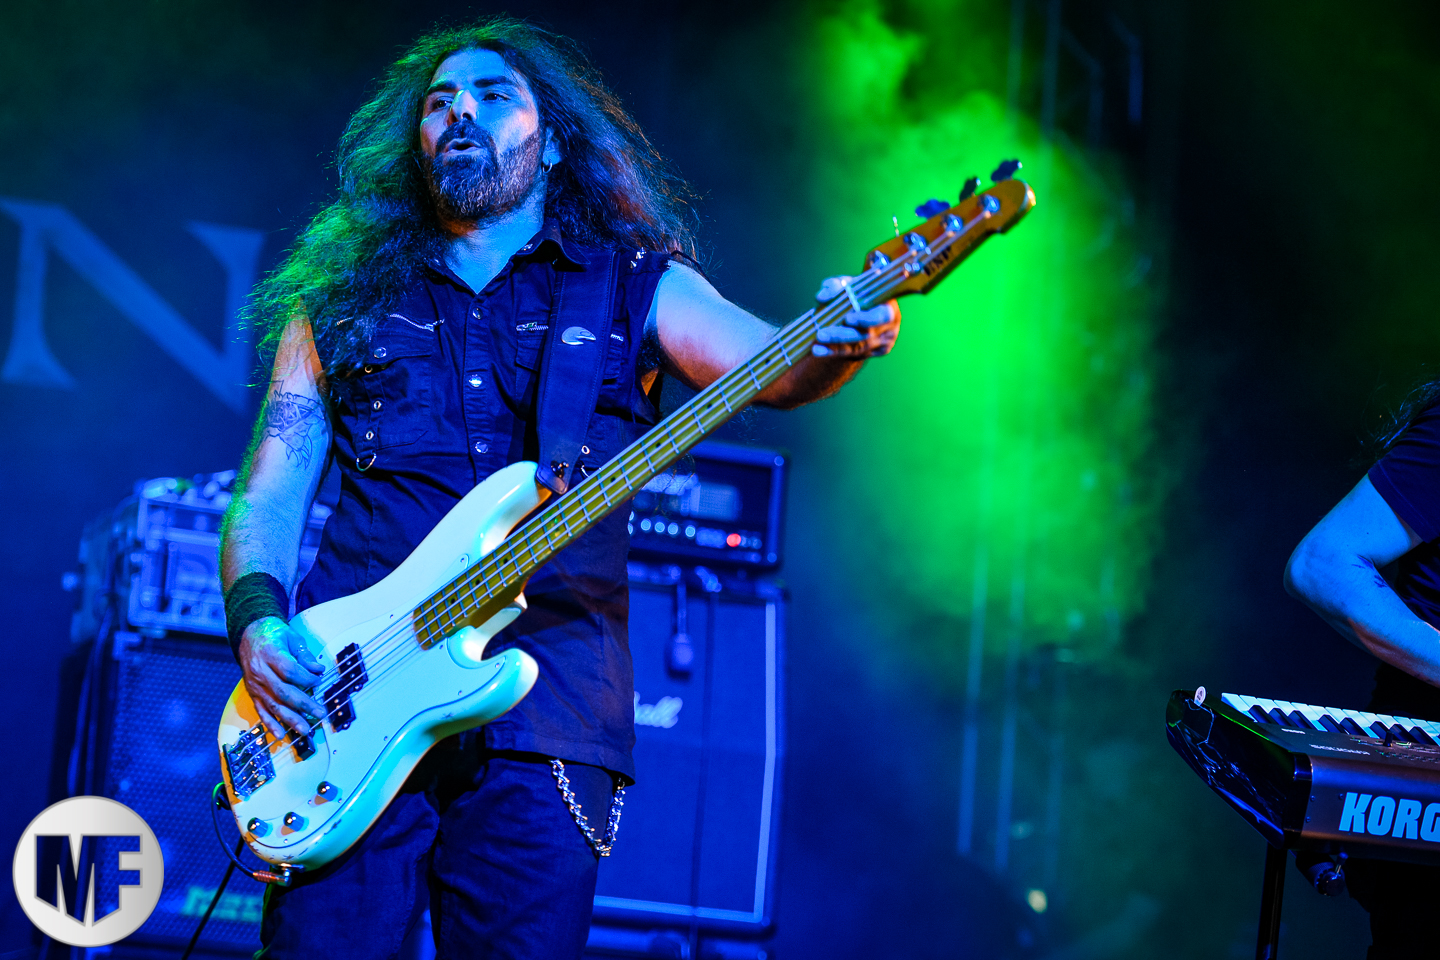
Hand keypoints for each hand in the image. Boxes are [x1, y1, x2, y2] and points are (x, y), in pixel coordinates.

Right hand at [237, 616, 326, 738]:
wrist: (249, 635)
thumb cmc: (273, 634)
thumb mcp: (291, 636)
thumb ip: (304, 654)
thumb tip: (318, 670)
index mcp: (270, 653)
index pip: (290, 671)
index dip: (306, 678)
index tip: (319, 681)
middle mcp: (260, 671)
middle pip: (283, 691)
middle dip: (303, 704)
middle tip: (320, 713)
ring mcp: (255, 684)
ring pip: (273, 704)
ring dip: (290, 719)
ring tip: (305, 730)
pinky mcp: (252, 693)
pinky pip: (261, 710)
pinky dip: (270, 724)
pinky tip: (280, 734)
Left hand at [811, 276, 901, 358]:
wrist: (862, 312)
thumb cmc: (857, 293)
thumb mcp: (848, 285)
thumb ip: (835, 286)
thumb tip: (822, 297)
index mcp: (889, 307)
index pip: (883, 316)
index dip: (866, 319)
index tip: (848, 319)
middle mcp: (889, 328)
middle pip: (865, 336)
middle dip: (841, 335)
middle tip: (821, 334)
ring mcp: (881, 344)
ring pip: (856, 348)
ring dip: (833, 346)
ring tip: (816, 343)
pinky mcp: (870, 353)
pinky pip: (849, 354)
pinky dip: (832, 351)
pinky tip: (818, 350)